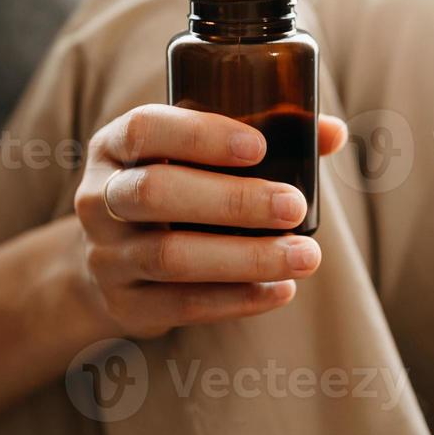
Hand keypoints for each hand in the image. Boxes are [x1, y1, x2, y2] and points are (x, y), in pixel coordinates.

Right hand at [73, 104, 346, 339]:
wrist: (112, 262)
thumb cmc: (175, 191)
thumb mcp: (196, 157)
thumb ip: (260, 137)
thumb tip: (333, 132)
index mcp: (115, 146)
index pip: (145, 129)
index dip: (199, 135)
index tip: (258, 147)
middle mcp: (99, 198)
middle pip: (155, 193)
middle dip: (232, 201)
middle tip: (293, 206)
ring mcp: (106, 255)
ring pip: (170, 257)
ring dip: (245, 258)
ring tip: (304, 256)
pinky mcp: (124, 304)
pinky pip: (181, 305)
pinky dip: (237, 299)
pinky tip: (280, 290)